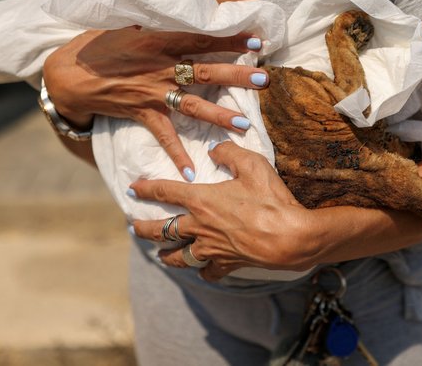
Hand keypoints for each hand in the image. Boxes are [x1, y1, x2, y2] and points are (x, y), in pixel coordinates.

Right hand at [43, 27, 268, 178]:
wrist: (69, 74)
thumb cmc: (103, 47)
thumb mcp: (132, 30)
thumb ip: (162, 31)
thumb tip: (188, 26)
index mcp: (159, 42)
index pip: (201, 39)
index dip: (229, 40)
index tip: (257, 40)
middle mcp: (160, 68)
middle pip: (204, 71)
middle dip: (235, 76)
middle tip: (263, 79)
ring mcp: (152, 93)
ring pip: (192, 104)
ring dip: (218, 114)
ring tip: (244, 124)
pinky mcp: (142, 113)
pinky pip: (164, 135)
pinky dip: (177, 153)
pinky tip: (192, 172)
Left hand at [129, 141, 316, 280]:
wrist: (289, 236)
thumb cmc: (271, 199)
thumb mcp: (252, 164)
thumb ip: (229, 152)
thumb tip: (214, 149)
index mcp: (202, 200)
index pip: (165, 191)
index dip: (146, 189)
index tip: (133, 188)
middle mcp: (200, 226)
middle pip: (162, 230)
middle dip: (144, 229)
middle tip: (133, 228)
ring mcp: (211, 248)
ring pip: (178, 256)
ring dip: (165, 254)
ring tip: (159, 254)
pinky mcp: (227, 263)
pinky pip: (207, 271)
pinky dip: (202, 271)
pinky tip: (201, 269)